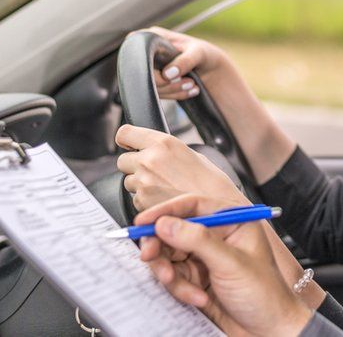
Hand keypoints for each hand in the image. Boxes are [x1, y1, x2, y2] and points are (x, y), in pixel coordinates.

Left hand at [116, 125, 248, 210]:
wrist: (219, 210)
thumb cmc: (212, 184)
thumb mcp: (193, 155)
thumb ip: (168, 151)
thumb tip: (156, 152)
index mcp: (163, 143)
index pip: (125, 132)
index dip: (126, 140)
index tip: (129, 144)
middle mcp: (150, 160)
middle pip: (123, 160)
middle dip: (134, 166)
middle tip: (152, 172)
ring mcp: (144, 182)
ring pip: (128, 181)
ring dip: (140, 185)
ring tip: (163, 188)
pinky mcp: (142, 201)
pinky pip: (135, 199)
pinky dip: (146, 201)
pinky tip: (164, 200)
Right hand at [138, 194, 312, 336]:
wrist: (269, 330)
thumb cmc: (265, 293)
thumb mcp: (231, 263)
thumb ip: (197, 240)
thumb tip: (165, 223)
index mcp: (232, 221)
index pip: (192, 205)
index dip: (165, 211)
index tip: (143, 222)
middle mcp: (216, 236)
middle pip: (173, 230)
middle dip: (161, 247)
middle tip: (150, 258)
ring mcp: (204, 258)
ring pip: (169, 256)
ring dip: (171, 274)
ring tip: (184, 289)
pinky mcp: (196, 279)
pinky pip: (174, 278)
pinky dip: (180, 289)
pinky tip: (199, 299)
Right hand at [143, 27, 226, 100]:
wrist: (212, 69)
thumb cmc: (205, 54)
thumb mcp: (199, 53)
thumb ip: (185, 61)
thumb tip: (167, 74)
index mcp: (153, 36)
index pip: (138, 49)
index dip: (148, 65)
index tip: (169, 74)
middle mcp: (147, 52)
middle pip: (143, 73)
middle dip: (167, 83)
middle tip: (189, 82)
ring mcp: (150, 69)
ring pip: (151, 86)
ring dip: (174, 90)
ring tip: (193, 85)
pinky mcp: (155, 83)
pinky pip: (159, 94)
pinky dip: (176, 95)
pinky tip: (191, 90)